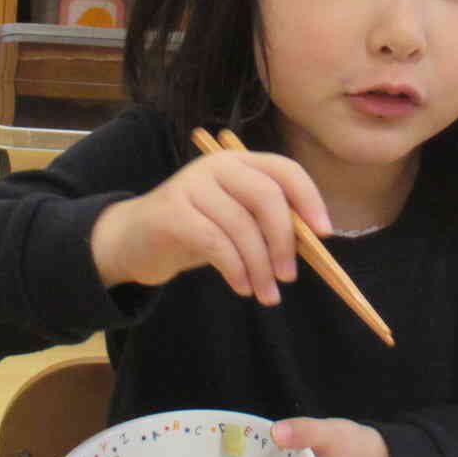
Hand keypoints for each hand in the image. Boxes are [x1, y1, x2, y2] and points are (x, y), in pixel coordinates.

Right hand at [91, 147, 330, 306]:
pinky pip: (215, 243)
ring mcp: (191, 186)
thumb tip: (312, 244)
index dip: (309, 199)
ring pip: (241, 226)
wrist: (134, 239)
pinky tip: (241, 286)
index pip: (285, 170)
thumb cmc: (196, 231)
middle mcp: (216, 166)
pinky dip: (235, 269)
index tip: (323, 234)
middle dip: (284, 240)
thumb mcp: (236, 221)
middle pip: (266, 197)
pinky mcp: (172, 212)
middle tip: (288, 276)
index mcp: (238, 162)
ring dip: (259, 266)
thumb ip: (267, 222)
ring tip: (265, 294)